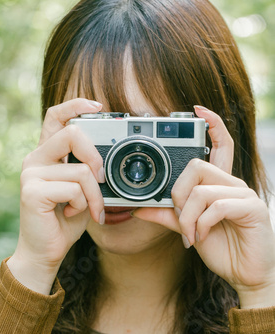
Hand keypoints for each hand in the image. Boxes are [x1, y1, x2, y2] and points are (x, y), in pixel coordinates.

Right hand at [7, 98, 104, 293]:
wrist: (44, 251)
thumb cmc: (63, 220)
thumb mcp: (81, 190)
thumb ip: (87, 170)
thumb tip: (110, 158)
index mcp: (46, 154)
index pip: (55, 116)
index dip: (75, 104)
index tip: (97, 106)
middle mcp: (35, 159)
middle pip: (72, 134)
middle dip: (95, 157)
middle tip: (101, 178)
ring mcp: (31, 174)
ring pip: (81, 170)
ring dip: (94, 195)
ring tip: (89, 209)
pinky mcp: (32, 192)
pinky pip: (74, 189)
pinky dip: (83, 205)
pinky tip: (70, 214)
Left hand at [133, 105, 274, 308]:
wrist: (245, 274)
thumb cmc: (220, 247)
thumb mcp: (188, 227)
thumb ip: (167, 215)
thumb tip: (139, 207)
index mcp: (219, 184)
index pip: (220, 145)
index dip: (212, 125)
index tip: (198, 109)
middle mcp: (232, 184)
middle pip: (197, 166)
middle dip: (178, 194)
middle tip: (180, 217)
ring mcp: (244, 194)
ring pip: (202, 189)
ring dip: (188, 215)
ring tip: (191, 234)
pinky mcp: (252, 209)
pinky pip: (216, 206)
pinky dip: (201, 224)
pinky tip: (202, 237)